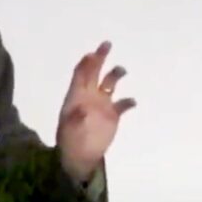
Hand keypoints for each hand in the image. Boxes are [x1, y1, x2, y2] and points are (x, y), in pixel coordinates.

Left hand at [56, 41, 135, 180]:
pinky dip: (128, 101)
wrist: (79, 157)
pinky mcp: (112, 115)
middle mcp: (89, 95)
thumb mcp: (68, 130)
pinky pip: (123, 104)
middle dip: (100, 58)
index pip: (80, 74)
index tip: (92, 54)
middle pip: (95, 72)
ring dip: (115, 75)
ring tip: (122, 71)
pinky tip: (132, 102)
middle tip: (107, 44)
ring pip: (110, 84)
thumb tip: (83, 111)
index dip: (85, 63)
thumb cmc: (69, 141)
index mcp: (76, 96)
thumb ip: (75, 119)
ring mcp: (102, 104)